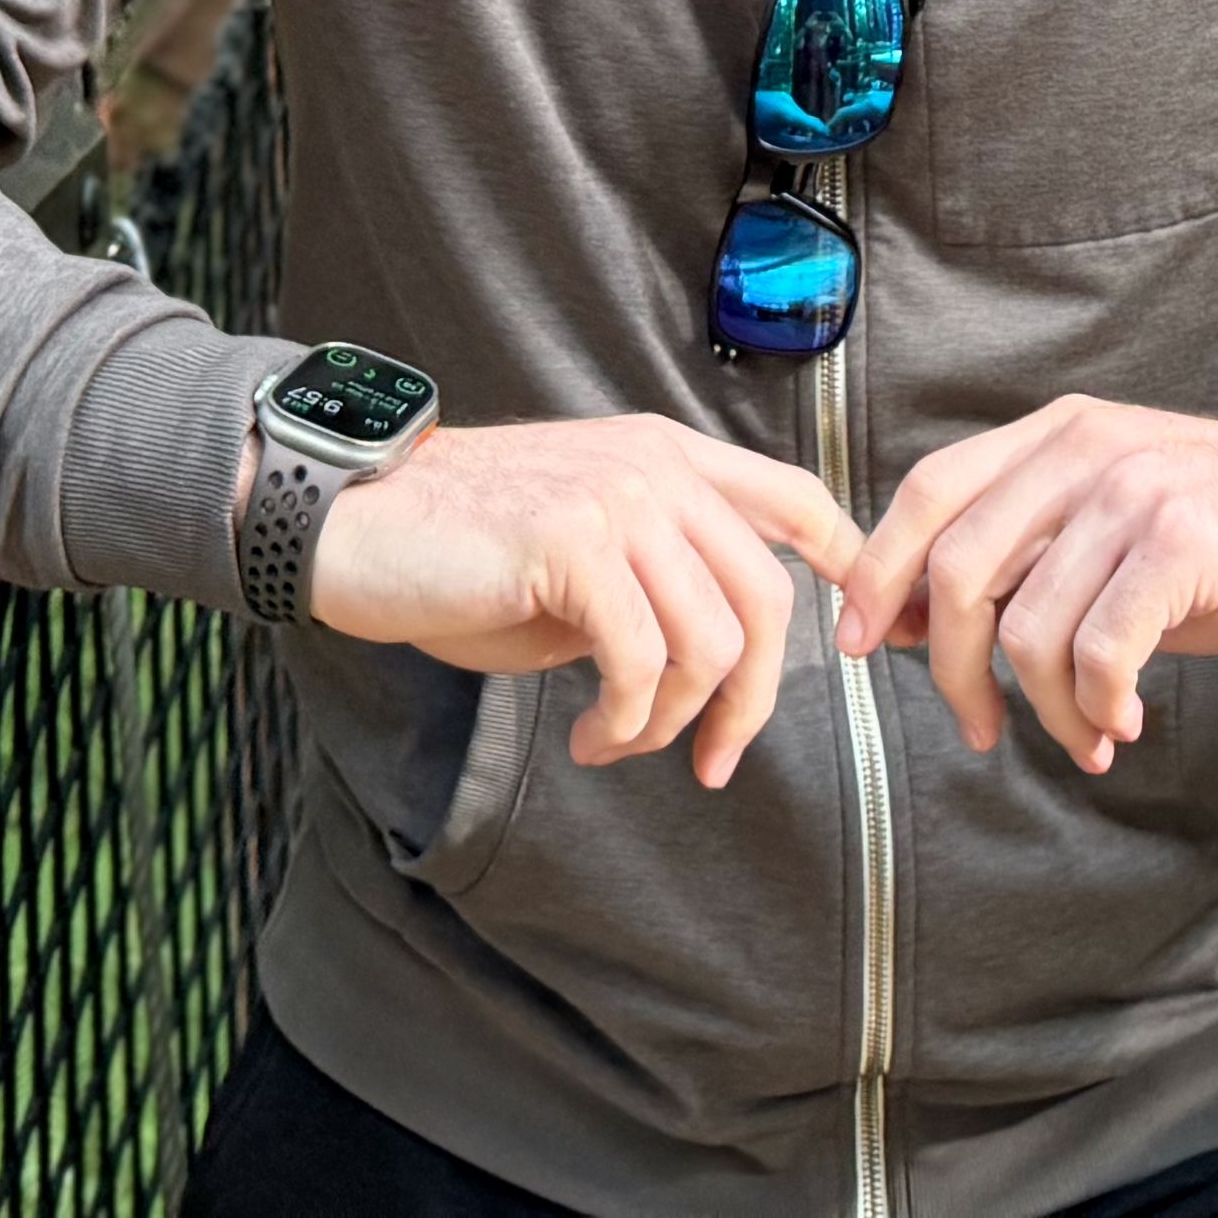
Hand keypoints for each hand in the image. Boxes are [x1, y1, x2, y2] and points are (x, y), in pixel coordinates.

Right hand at [304, 416, 860, 788]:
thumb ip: (659, 578)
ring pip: (712, 640)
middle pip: (767, 598)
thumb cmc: (465, 553)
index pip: (797, 499)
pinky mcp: (574, 544)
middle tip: (711, 762)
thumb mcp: (586, 552)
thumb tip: (724, 663)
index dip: (845, 568)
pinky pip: (644, 661)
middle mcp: (656, 465)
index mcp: (667, 455)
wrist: (359, 527)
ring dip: (673, 721)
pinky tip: (591, 735)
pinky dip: (628, 721)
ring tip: (618, 740)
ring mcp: (618, 498)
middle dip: (754, 701)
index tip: (858, 643)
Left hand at [837, 398, 1217, 773]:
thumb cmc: (1212, 538)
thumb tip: (910, 626)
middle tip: (978, 728)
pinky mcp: (1184, 541)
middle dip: (952, 668)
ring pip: (1029, 625)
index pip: (929, 492)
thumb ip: (1019, 559)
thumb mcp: (1102, 529)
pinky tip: (1121, 719)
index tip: (862, 645)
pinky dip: (1097, 704)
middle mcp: (1083, 450)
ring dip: (1042, 709)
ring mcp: (1134, 490)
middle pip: (959, 567)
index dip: (881, 572)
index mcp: (1051, 437)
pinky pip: (1101, 647)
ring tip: (1083, 735)